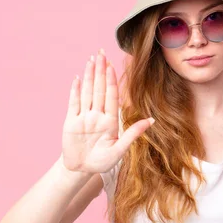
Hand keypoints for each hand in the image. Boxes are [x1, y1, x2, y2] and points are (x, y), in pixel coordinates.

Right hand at [61, 48, 153, 172]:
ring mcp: (84, 117)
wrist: (81, 170)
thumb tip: (152, 120)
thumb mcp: (119, 150)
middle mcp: (97, 115)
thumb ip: (133, 134)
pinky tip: (77, 78)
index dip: (111, 80)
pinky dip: (75, 91)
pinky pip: (73, 103)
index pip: (111, 96)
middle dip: (100, 71)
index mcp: (110, 120)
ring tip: (91, 60)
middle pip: (99, 89)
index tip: (112, 65)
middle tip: (101, 52)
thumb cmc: (102, 162)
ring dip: (88, 76)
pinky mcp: (70, 122)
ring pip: (87, 92)